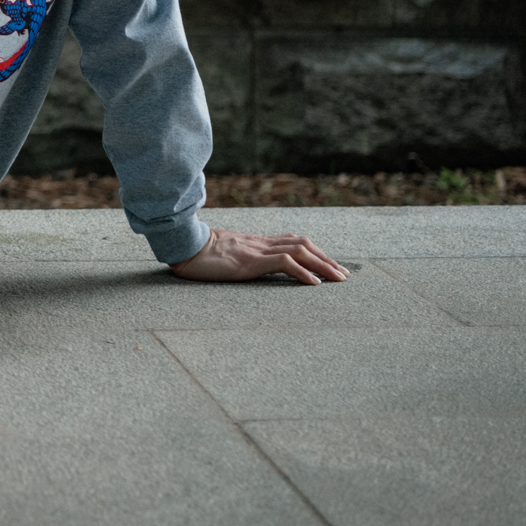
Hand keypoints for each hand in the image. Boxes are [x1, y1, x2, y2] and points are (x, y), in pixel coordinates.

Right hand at [169, 227, 347, 284]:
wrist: (182, 246)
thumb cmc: (196, 253)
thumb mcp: (223, 255)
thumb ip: (237, 257)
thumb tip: (241, 265)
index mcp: (255, 243)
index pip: (292, 242)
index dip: (315, 252)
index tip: (330, 266)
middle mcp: (260, 243)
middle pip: (303, 244)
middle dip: (326, 258)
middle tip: (343, 275)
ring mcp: (256, 251)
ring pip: (299, 251)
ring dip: (323, 264)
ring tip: (338, 279)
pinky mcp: (251, 261)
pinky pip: (283, 262)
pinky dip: (303, 272)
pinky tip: (314, 283)